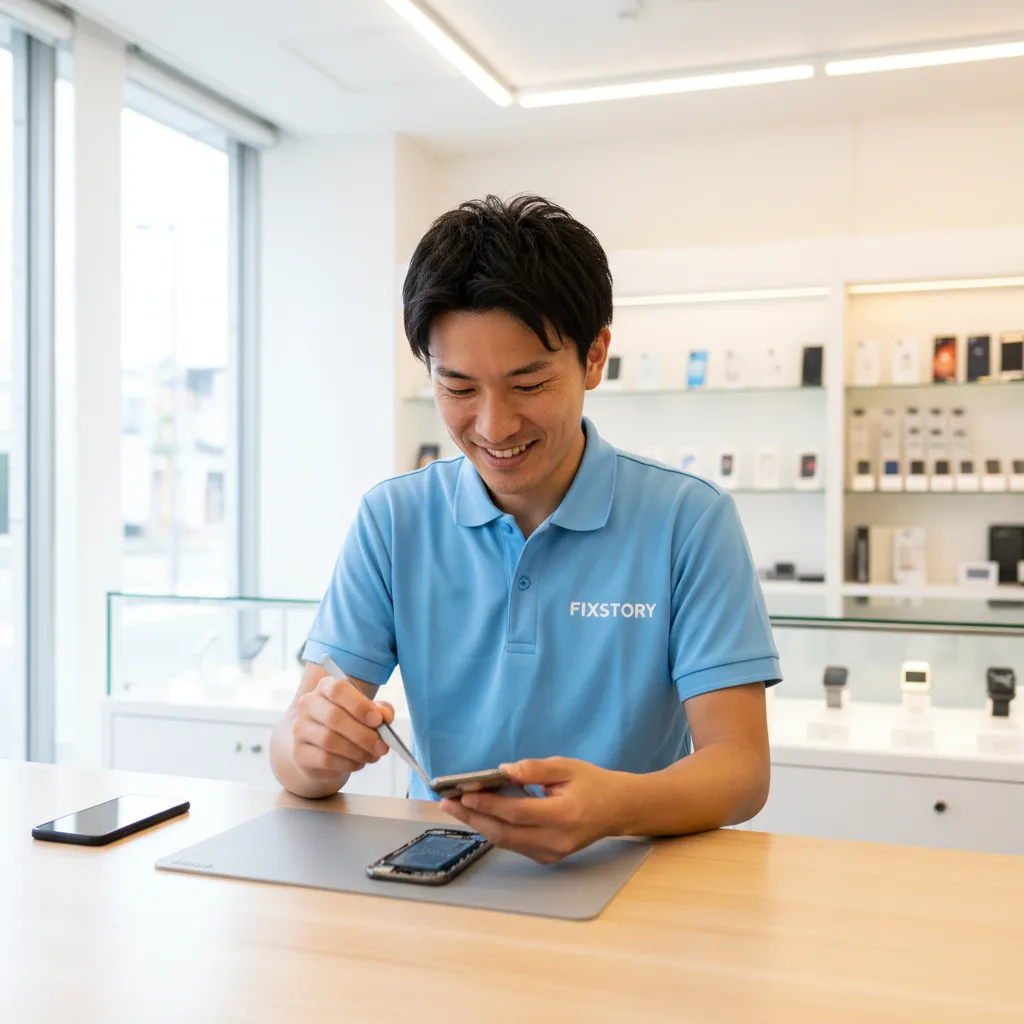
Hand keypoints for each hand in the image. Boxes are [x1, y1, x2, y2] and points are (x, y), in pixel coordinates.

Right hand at [290, 671, 393, 782]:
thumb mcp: (368, 712)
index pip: (338, 689)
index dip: (360, 705)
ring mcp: (300, 729)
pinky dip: (347, 763)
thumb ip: (380, 710)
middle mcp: (308, 705)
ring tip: (372, 756)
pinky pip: (325, 759)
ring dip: (357, 751)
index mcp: (325, 687)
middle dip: (363, 734)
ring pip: (330, 741)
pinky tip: (358, 763)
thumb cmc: (349, 724)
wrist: (321, 748)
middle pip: (334, 717)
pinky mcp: (300, 753)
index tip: (378, 720)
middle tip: (382, 746)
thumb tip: (384, 716)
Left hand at [440, 757, 629, 863]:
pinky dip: (495, 829)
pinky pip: (515, 844)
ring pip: (506, 842)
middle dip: (473, 817)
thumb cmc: (593, 783)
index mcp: (564, 815)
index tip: (464, 793)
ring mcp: (552, 853)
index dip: (489, 804)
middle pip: (505, 832)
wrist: (618, 810)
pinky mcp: (548, 857)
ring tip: (457, 808)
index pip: (518, 812)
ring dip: (479, 824)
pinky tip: (480, 815)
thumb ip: (535, 770)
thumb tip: (504, 771)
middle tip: (447, 803)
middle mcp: (556, 840)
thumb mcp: (567, 767)